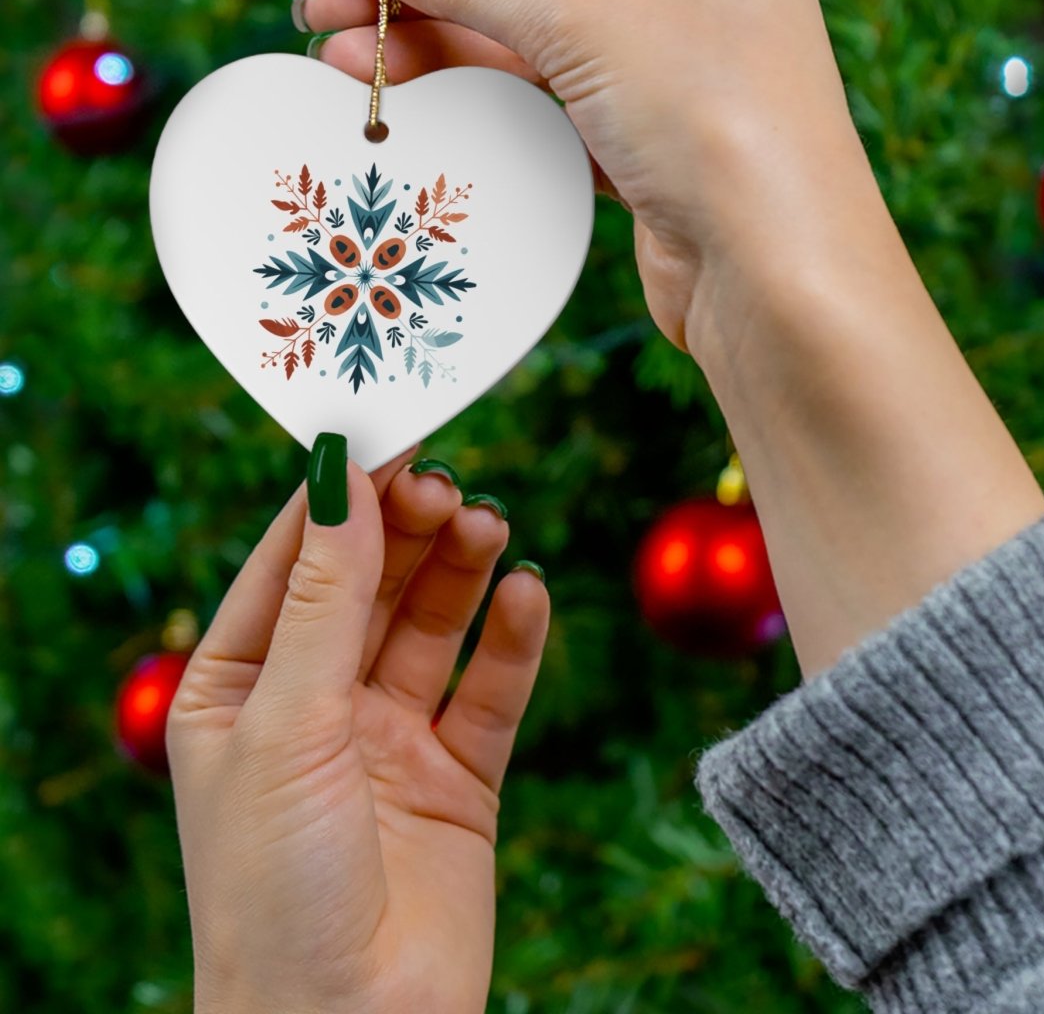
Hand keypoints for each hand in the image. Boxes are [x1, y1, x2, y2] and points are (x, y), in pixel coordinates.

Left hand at [167, 445, 548, 1013]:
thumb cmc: (275, 888)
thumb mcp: (287, 723)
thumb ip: (324, 599)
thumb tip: (340, 476)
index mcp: (240, 688)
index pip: (292, 563)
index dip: (338, 496)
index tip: (387, 430)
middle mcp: (316, 704)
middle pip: (371, 584)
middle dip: (407, 530)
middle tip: (447, 483)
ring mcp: (389, 739)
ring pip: (433, 626)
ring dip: (461, 571)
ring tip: (489, 525)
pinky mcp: (459, 777)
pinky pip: (491, 690)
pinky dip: (512, 640)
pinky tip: (527, 594)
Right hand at [298, 0, 884, 359]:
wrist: (776, 279)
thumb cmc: (716, 123)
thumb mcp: (587, 22)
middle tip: (323, 10)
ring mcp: (671, 65)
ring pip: (532, 40)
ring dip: (440, 47)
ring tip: (343, 62)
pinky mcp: (649, 140)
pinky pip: (549, 101)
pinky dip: (484, 100)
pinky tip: (417, 100)